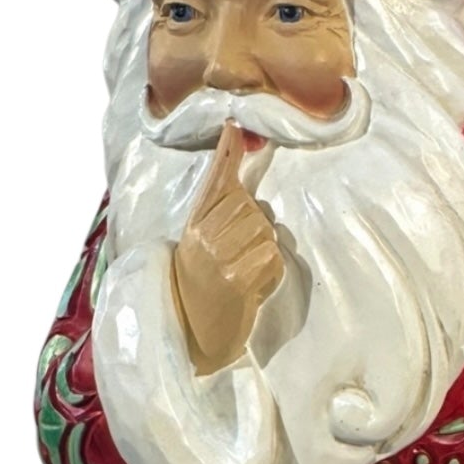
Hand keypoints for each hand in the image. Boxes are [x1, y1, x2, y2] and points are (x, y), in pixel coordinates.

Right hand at [171, 124, 283, 374]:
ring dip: (265, 250)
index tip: (234, 128)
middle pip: (250, 205)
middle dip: (257, 224)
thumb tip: (242, 185)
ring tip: (245, 271)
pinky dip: (270, 272)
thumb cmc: (202, 289)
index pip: (214, 183)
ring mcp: (218, 258)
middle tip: (242, 252)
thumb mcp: (202, 248)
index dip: (227, 155)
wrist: (192, 336)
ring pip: (265, 230)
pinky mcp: (236, 279)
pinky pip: (271, 257)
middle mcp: (202, 237)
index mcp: (192, 227)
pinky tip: (253, 287)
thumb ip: (218, 215)